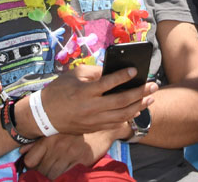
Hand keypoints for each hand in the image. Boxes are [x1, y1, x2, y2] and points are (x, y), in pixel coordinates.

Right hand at [19, 64, 155, 136]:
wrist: (45, 115)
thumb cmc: (59, 90)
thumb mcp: (74, 75)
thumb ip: (94, 72)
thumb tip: (113, 70)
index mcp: (85, 91)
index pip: (108, 83)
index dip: (123, 76)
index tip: (135, 70)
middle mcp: (91, 107)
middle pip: (121, 101)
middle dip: (140, 92)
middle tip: (153, 85)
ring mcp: (94, 120)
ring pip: (122, 115)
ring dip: (139, 106)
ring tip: (150, 97)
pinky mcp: (94, 128)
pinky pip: (116, 123)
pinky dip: (128, 116)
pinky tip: (136, 109)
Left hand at [20, 130, 116, 179]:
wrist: (100, 129)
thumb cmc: (75, 133)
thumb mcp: (55, 133)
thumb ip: (37, 143)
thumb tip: (21, 152)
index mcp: (48, 138)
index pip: (30, 160)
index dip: (31, 167)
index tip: (35, 168)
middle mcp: (57, 145)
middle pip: (41, 170)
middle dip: (42, 174)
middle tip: (47, 173)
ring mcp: (69, 153)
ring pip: (52, 175)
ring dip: (52, 178)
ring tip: (56, 173)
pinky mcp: (82, 160)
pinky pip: (67, 175)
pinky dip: (64, 178)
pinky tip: (66, 176)